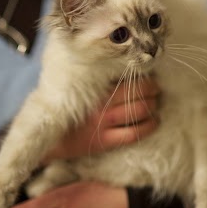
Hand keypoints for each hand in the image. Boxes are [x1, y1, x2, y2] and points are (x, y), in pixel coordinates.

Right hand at [45, 77, 159, 160]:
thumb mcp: (78, 89)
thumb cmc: (66, 109)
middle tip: (156, 89)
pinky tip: (154, 122)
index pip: (126, 79)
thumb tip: (120, 66)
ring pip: (139, 111)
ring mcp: (103, 124)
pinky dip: (149, 126)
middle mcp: (99, 105)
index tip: (149, 76)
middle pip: (137, 93)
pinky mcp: (105, 141)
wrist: (50, 136)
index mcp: (93, 89)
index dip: (143, 77)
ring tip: (155, 104)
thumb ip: (95, 78)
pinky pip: (134, 133)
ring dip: (153, 106)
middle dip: (152, 90)